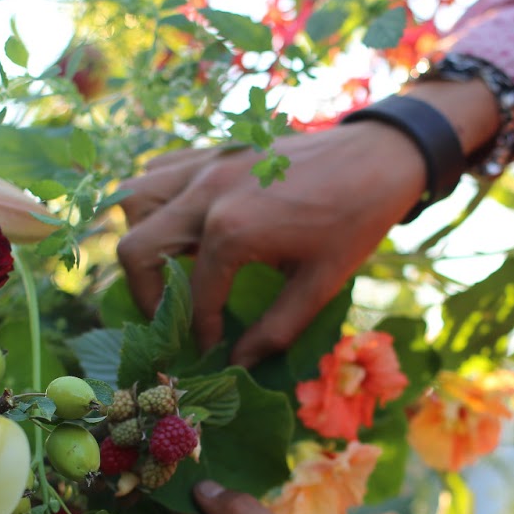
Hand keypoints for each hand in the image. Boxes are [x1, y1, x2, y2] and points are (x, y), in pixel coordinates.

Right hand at [117, 79, 498, 365]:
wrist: (378, 155)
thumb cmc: (355, 220)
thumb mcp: (321, 284)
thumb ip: (275, 329)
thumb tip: (239, 363)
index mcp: (232, 230)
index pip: (194, 296)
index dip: (199, 331)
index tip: (210, 348)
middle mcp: (206, 193)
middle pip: (137, 248)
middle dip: (145, 294)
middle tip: (170, 317)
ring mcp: (205, 165)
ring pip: (136, 200)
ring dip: (142, 238)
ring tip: (168, 269)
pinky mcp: (213, 150)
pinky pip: (160, 171)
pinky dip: (156, 200)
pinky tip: (180, 224)